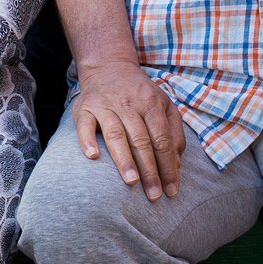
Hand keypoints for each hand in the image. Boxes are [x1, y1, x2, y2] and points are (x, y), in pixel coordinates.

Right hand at [70, 59, 186, 202]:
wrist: (108, 68)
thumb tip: (177, 163)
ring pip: (116, 134)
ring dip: (124, 159)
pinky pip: (84, 126)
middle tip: (154, 195)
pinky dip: (87, 140)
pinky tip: (93, 157)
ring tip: (131, 183)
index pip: (162, 139)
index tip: (172, 190)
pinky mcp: (84, 108)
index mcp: (151, 103)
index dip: (168, 166)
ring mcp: (105, 105)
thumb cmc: (140, 94)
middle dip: (150, 170)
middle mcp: (128, 103)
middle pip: (141, 140)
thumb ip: (174, 132)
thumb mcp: (164, 105)